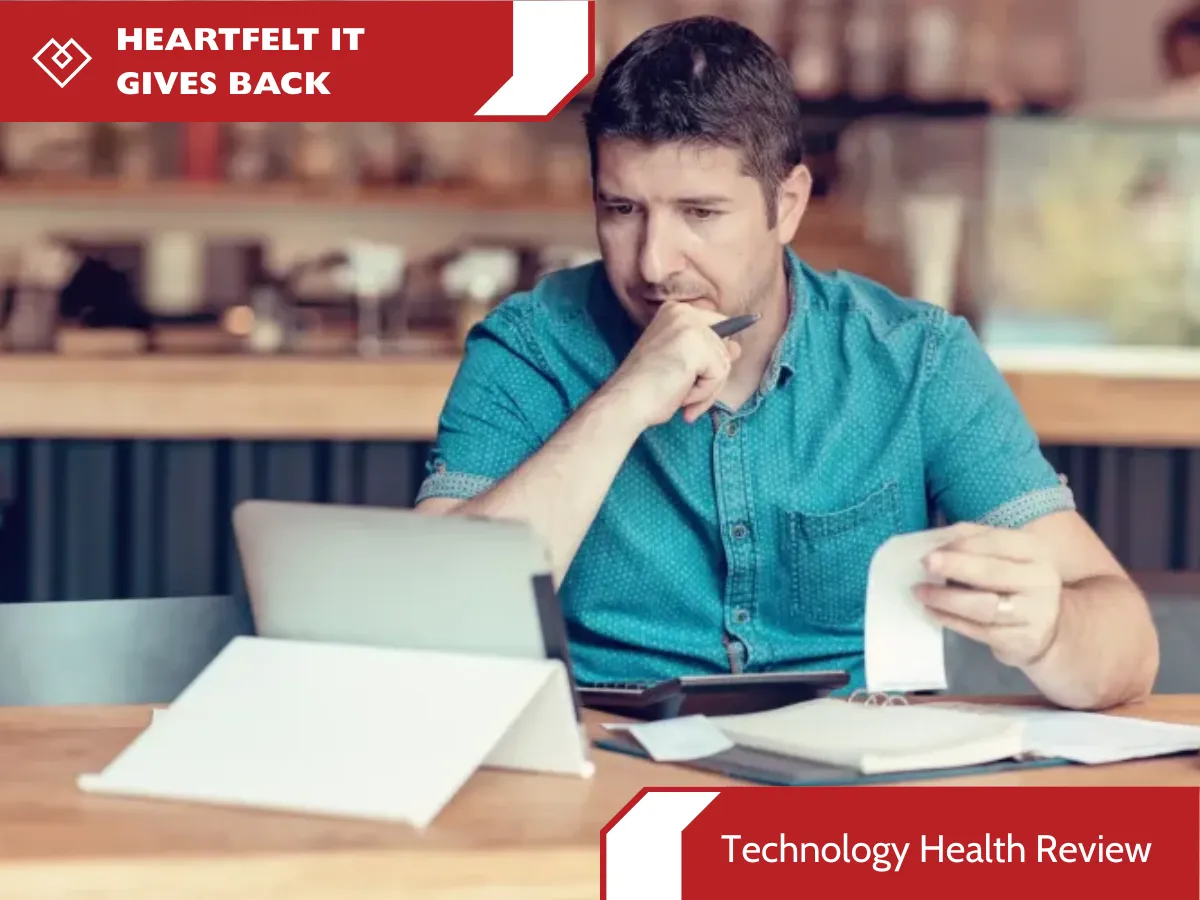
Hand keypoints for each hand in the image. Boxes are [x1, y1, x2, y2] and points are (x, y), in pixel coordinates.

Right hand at [603, 302, 742, 427]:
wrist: (625, 401)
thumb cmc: (647, 388)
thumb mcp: (680, 363)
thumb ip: (708, 352)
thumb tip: (737, 348)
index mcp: (675, 312)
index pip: (718, 329)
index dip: (712, 356)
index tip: (692, 375)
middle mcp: (684, 312)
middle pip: (724, 347)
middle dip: (710, 377)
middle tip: (684, 393)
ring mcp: (691, 326)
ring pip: (724, 363)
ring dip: (705, 389)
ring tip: (680, 395)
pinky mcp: (697, 345)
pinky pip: (719, 375)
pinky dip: (704, 393)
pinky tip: (681, 395)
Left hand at [914, 522, 1062, 668]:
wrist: (1042, 628)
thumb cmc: (1012, 582)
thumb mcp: (1002, 555)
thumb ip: (973, 541)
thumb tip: (936, 539)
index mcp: (1036, 551)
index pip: (996, 542)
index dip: (961, 544)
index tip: (931, 547)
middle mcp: (1041, 580)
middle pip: (991, 572)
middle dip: (954, 566)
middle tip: (925, 563)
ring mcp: (1035, 613)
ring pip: (984, 606)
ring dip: (946, 598)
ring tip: (920, 591)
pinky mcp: (1022, 641)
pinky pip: (979, 630)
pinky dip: (951, 620)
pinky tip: (932, 611)